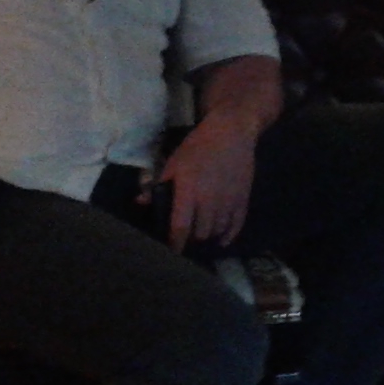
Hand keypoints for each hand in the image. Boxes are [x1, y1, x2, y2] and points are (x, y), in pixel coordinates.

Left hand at [157, 115, 259, 248]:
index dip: (175, 244)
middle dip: (190, 238)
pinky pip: (235, 226)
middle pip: (199, 233)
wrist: (231, 133)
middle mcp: (209, 201)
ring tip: (200, 234)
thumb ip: (158, 187)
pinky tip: (220, 239)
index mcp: (189, 192)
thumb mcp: (173, 163)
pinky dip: (227, 236)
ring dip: (207, 235)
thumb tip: (140, 204)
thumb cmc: (197, 147)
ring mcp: (228, 202)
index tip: (170, 251)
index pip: (180, 227)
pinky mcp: (242, 200)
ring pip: (216, 231)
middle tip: (185, 235)